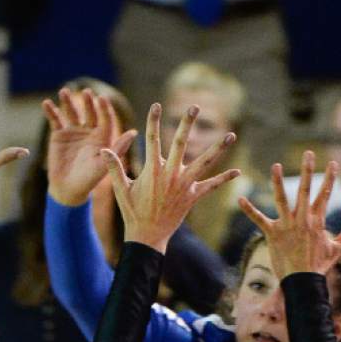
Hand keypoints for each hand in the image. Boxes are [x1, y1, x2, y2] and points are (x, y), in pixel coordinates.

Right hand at [44, 88, 135, 206]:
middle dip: (88, 103)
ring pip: (72, 113)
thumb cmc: (89, 180)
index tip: (102, 98)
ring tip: (64, 91)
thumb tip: (134, 132)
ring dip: (68, 102)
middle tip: (87, 93)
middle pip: (89, 113)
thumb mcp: (104, 165)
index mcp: (102, 137)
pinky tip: (47, 103)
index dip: (104, 109)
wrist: (68, 189)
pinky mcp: (59, 134)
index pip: (105, 119)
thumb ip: (118, 148)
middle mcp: (89, 131)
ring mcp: (74, 131)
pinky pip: (55, 120)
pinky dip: (51, 111)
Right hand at [104, 103, 238, 252]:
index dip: (153, 121)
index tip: (156, 105)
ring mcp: (184, 186)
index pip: (152, 139)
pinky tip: (237, 172)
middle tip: (194, 106)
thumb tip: (103, 149)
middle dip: (187, 124)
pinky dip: (224, 179)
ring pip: (204, 162)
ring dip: (218, 148)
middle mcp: (170, 174)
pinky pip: (211, 186)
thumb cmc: (132, 212)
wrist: (148, 236)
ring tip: (231, 134)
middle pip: (181, 143)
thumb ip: (114, 168)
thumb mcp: (120, 189)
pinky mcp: (193, 197)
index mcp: (152, 170)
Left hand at [238, 151, 340, 280]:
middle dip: (307, 170)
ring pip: (282, 199)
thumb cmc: (319, 266)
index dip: (330, 178)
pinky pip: (258, 219)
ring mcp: (287, 225)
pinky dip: (249, 209)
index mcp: (317, 221)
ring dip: (278, 182)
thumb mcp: (337, 249)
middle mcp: (303, 219)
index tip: (333, 163)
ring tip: (275, 166)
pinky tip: (239, 199)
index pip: (325, 195)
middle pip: (306, 190)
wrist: (303, 281)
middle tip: (308, 153)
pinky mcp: (272, 233)